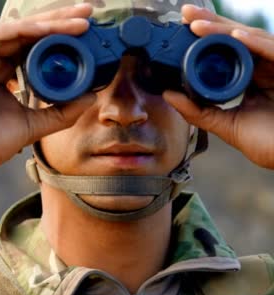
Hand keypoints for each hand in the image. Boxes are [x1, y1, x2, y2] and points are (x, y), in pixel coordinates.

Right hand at [0, 4, 95, 168]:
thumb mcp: (32, 126)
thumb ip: (60, 113)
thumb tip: (90, 98)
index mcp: (1, 74)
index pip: (32, 47)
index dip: (58, 38)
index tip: (86, 35)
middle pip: (28, 33)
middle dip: (59, 21)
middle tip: (88, 14)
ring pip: (17, 29)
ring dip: (48, 23)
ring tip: (77, 22)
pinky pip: (0, 35)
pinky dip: (25, 30)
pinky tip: (48, 30)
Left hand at [163, 4, 273, 169]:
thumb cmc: (269, 143)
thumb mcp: (226, 126)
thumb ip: (198, 112)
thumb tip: (168, 95)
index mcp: (250, 77)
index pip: (226, 50)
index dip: (206, 38)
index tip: (182, 30)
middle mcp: (264, 67)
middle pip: (236, 38)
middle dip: (210, 23)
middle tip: (186, 14)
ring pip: (251, 38)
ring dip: (224, 30)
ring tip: (198, 25)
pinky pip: (273, 50)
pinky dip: (255, 43)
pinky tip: (235, 37)